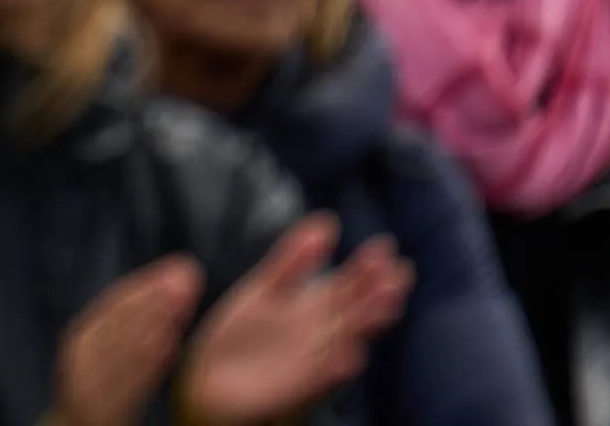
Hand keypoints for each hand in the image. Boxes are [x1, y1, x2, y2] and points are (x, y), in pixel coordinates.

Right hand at [52, 255, 198, 425]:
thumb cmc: (98, 393)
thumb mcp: (104, 355)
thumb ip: (123, 329)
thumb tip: (163, 292)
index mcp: (79, 337)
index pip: (115, 302)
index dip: (149, 282)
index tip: (178, 266)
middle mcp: (80, 356)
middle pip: (122, 320)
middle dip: (158, 295)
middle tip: (188, 276)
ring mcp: (87, 383)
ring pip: (127, 347)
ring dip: (157, 320)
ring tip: (184, 301)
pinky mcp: (99, 410)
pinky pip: (129, 382)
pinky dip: (149, 362)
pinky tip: (170, 344)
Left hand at [176, 216, 411, 424]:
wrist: (210, 383)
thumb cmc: (244, 337)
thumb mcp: (266, 288)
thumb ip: (293, 259)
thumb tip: (328, 221)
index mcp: (311, 309)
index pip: (346, 285)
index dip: (365, 267)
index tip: (386, 246)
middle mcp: (318, 335)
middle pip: (352, 311)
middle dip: (376, 295)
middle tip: (399, 275)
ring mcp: (310, 362)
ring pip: (344, 341)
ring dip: (364, 326)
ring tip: (386, 306)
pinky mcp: (293, 389)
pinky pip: (318, 379)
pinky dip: (333, 369)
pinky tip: (349, 356)